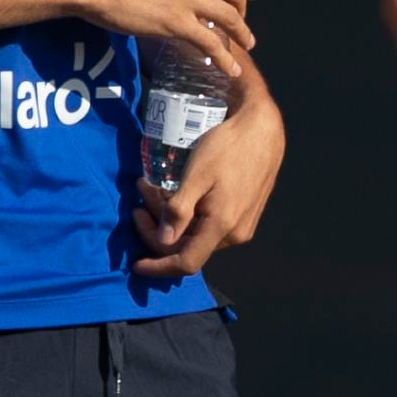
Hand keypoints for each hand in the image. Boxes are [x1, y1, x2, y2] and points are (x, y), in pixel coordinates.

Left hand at [128, 45, 281, 277]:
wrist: (262, 129)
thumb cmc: (228, 147)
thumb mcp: (196, 175)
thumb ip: (178, 210)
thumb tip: (164, 240)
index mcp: (222, 226)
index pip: (185, 262)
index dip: (158, 267)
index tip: (135, 264)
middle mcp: (234, 234)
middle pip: (188, 246)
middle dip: (158, 228)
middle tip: (140, 195)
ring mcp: (242, 226)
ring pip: (197, 234)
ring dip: (171, 217)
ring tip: (153, 186)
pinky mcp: (245, 214)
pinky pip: (209, 224)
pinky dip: (188, 213)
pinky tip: (178, 191)